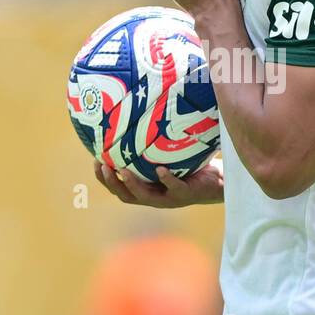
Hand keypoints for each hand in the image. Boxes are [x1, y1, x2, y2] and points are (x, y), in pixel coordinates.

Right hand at [94, 159, 223, 207]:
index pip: (119, 188)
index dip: (105, 179)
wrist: (218, 180)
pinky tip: (160, 170)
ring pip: (146, 197)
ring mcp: (170, 198)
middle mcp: (155, 197)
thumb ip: (152, 146)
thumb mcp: (168, 156)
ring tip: (124, 170)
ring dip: (133, 184)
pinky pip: (174, 188)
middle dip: (112, 183)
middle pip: (126, 196)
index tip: (95, 162)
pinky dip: (166, 180)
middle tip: (103, 166)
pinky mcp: (186, 195)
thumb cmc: (190, 166)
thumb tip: (139, 115)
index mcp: (147, 189)